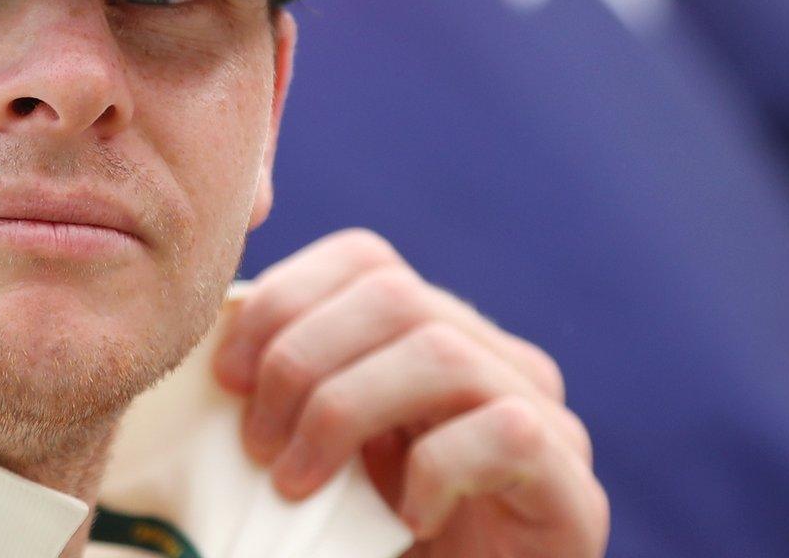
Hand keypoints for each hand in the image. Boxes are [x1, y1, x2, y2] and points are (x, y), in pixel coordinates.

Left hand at [212, 229, 606, 556]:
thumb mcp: (323, 458)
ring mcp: (548, 420)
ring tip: (296, 484)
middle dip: (303, 359)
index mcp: (438, 337)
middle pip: (395, 295)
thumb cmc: (374, 551)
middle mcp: (500, 361)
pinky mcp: (572, 488)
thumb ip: (295, 399)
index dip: (285, 297)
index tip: (228, 374)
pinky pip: (503, 433)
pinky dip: (433, 472)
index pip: (365, 259)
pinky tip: (403, 521)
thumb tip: (216, 351)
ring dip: (344, 411)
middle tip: (256, 443)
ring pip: (440, 352)